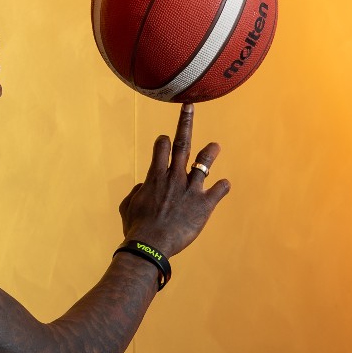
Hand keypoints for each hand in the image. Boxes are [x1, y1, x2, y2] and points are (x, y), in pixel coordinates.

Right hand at [118, 102, 230, 257]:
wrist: (151, 245)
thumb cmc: (136, 228)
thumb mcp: (128, 207)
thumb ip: (136, 192)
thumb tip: (141, 187)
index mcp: (155, 176)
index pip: (162, 147)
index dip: (164, 142)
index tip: (165, 140)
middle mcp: (174, 177)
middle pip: (182, 143)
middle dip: (186, 123)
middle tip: (190, 107)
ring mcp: (191, 189)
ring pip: (204, 163)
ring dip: (210, 152)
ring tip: (215, 146)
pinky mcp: (204, 204)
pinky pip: (218, 190)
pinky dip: (222, 186)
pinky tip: (223, 186)